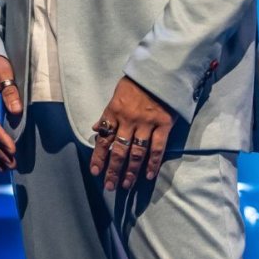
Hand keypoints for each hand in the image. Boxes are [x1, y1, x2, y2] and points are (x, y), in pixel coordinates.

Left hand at [89, 76, 173, 190]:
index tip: (95, 172)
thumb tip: (96, 128)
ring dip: (131, 171)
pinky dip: (152, 163)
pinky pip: (157, 148)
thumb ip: (107, 114)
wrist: (160, 71)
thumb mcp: (116, 96)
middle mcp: (128, 119)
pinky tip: (148, 175)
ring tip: (126, 185)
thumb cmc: (136, 84)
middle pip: (118, 150)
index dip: (99, 157)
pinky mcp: (163, 124)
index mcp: (113, 111)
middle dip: (113, 170)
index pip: (103, 138)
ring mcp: (146, 123)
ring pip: (136, 152)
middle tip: (109, 186)